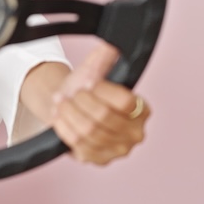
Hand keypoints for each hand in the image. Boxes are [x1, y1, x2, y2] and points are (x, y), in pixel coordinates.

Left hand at [52, 42, 149, 164]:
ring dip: (70, 113)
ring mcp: (118, 150)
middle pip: (104, 117)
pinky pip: (78, 144)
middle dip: (81, 101)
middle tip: (72, 93)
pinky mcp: (99, 160)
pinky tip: (61, 117)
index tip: (88, 82)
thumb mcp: (95, 69)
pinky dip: (65, 128)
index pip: (125, 102)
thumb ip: (105, 56)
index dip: (101, 91)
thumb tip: (112, 43)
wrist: (70, 106)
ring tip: (62, 103)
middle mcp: (135, 133)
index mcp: (142, 109)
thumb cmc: (86, 88)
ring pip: (89, 130)